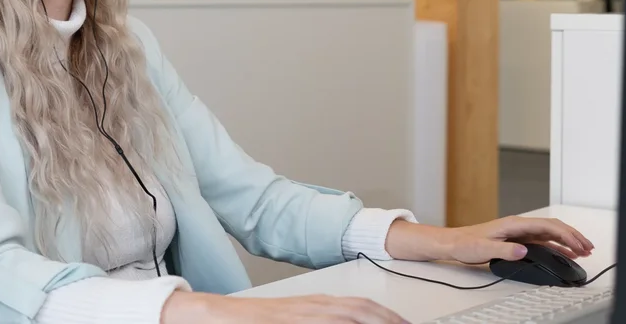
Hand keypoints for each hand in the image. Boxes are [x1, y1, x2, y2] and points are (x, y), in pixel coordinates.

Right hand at [162, 291, 408, 323]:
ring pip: (348, 316)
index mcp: (318, 304)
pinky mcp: (290, 322)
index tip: (404, 323)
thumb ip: (320, 320)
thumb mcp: (295, 320)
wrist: (220, 316)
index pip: (362, 307)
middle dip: (389, 319)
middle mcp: (314, 306)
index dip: (387, 315)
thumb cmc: (257, 322)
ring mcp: (303, 314)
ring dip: (373, 320)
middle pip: (362, 310)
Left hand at [384, 215, 594, 264]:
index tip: (579, 244)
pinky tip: (564, 253)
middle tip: (588, 247)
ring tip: (583, 251)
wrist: (453, 243)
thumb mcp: (484, 248)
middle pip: (553, 227)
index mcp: (514, 224)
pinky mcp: (517, 240)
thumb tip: (523, 250)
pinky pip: (543, 241)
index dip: (566, 234)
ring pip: (550, 234)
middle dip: (573, 236)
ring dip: (567, 241)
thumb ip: (505, 250)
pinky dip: (557, 246)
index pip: (547, 226)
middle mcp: (519, 226)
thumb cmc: (465, 243)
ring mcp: (519, 232)